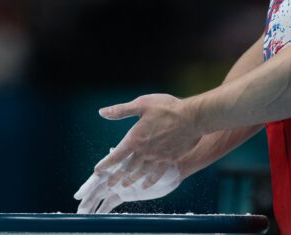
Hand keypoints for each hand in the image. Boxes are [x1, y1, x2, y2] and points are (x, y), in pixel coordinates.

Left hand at [73, 93, 201, 213]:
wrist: (192, 117)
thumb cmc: (167, 108)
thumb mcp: (142, 104)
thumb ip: (121, 111)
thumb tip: (102, 112)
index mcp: (135, 138)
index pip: (116, 155)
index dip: (106, 164)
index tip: (98, 170)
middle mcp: (144, 151)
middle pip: (127, 168)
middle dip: (116, 177)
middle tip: (108, 185)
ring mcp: (157, 158)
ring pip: (140, 173)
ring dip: (130, 181)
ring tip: (123, 186)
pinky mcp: (169, 160)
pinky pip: (157, 175)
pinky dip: (149, 181)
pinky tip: (145, 185)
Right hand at [74, 150, 181, 213]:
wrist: (174, 167)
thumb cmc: (160, 157)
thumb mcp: (146, 154)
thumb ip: (129, 155)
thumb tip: (112, 150)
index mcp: (118, 165)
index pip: (99, 177)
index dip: (88, 186)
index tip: (78, 195)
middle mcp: (116, 175)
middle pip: (98, 189)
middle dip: (88, 199)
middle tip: (79, 210)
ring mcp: (121, 184)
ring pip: (102, 197)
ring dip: (93, 205)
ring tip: (83, 215)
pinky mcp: (127, 194)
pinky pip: (112, 202)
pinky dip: (104, 209)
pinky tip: (97, 216)